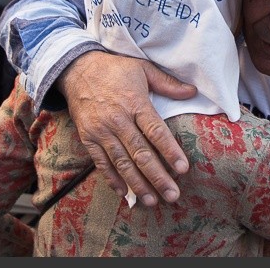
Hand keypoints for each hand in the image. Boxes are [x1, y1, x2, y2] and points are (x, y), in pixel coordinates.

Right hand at [57, 51, 196, 205]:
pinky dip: (112, 179)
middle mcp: (118, 120)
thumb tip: (193, 91)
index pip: (155, 131)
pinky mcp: (88, 138)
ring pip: (121, 162)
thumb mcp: (143, 69)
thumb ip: (168, 83)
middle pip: (140, 153)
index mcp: (135, 102)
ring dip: (137, 184)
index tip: (182, 169)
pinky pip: (101, 162)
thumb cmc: (115, 69)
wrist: (76, 69)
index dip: (169, 150)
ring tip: (152, 200)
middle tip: (173, 195)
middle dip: (157, 176)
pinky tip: (124, 193)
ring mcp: (101, 131)